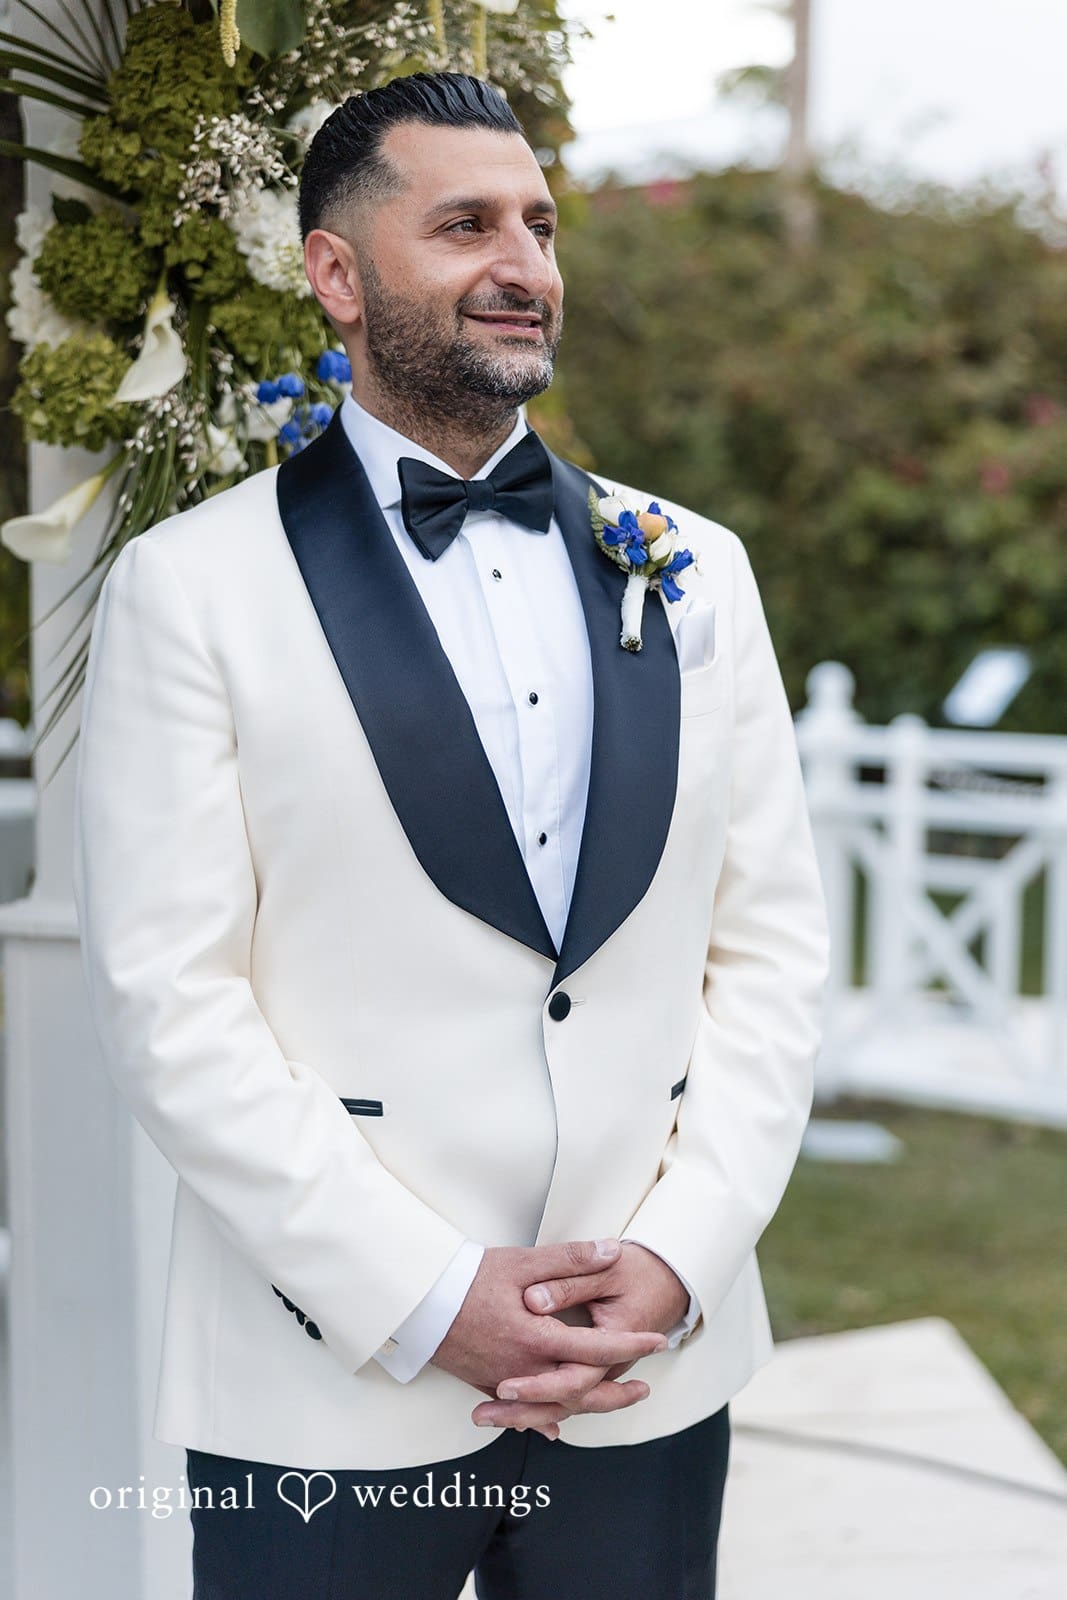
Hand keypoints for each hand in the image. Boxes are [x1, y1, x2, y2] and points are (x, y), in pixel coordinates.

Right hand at [429, 1239, 667, 1439]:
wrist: (417, 1300)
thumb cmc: (469, 1277)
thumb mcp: (522, 1261)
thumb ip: (570, 1258)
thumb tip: (613, 1251)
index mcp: (537, 1338)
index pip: (595, 1347)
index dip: (630, 1344)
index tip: (657, 1340)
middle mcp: (523, 1368)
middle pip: (580, 1391)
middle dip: (617, 1392)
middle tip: (645, 1387)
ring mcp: (503, 1381)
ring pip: (554, 1405)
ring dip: (588, 1406)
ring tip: (612, 1402)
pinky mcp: (484, 1384)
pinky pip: (521, 1411)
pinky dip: (542, 1417)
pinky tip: (554, 1425)